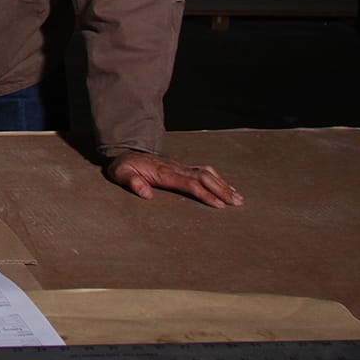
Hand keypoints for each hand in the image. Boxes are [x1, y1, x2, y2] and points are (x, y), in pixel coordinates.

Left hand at [106, 151, 242, 208]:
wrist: (125, 154)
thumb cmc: (123, 167)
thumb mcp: (121, 174)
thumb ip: (132, 182)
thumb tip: (146, 193)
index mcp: (163, 172)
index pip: (189, 183)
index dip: (204, 193)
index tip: (218, 205)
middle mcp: (176, 168)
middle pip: (204, 177)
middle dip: (221, 190)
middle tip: (237, 203)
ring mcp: (180, 166)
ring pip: (207, 172)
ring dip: (223, 184)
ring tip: (238, 198)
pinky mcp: (182, 167)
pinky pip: (204, 171)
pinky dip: (218, 179)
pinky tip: (227, 187)